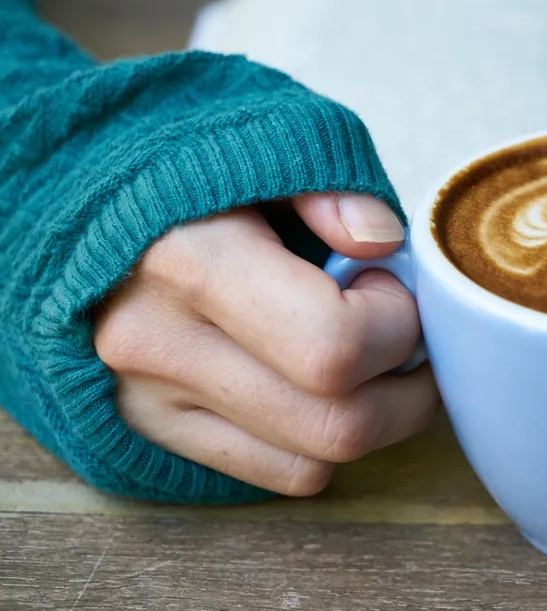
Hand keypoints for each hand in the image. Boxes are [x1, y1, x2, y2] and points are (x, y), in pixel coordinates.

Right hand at [94, 193, 436, 495]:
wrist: (71, 193)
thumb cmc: (189, 162)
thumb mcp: (265, 137)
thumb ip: (331, 185)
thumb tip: (383, 241)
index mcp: (191, 260)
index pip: (334, 346)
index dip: (396, 324)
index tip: (389, 282)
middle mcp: (160, 344)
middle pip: (337, 424)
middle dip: (408, 388)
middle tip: (410, 337)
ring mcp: (149, 399)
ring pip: (314, 461)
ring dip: (375, 421)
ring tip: (374, 361)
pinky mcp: (151, 430)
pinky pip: (276, 474)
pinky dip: (321, 441)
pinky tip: (324, 387)